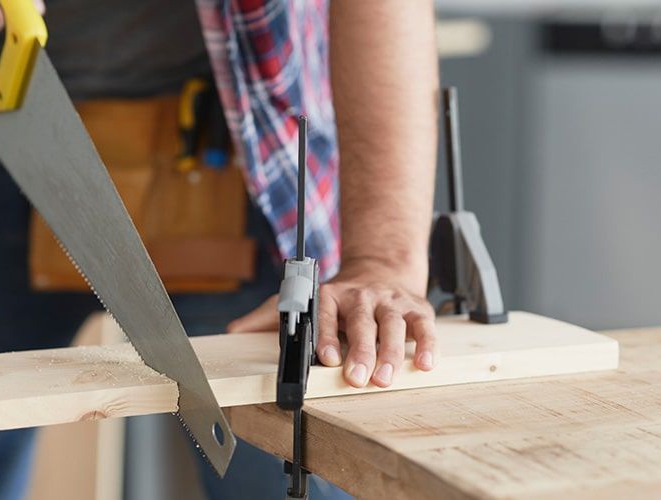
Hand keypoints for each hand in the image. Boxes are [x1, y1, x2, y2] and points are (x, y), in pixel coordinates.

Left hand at [228, 261, 436, 387]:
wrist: (382, 269)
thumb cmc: (341, 297)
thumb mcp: (304, 300)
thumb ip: (269, 315)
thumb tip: (233, 330)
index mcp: (332, 295)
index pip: (329, 315)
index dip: (329, 336)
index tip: (327, 359)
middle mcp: (362, 297)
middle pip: (362, 323)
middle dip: (361, 352)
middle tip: (358, 379)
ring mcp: (390, 303)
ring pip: (393, 326)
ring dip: (391, 353)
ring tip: (386, 378)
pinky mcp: (416, 309)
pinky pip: (424, 327)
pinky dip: (427, 345)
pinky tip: (425, 363)